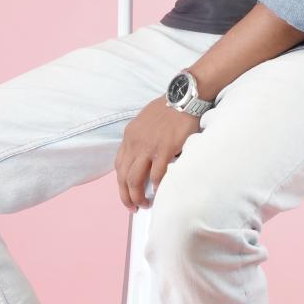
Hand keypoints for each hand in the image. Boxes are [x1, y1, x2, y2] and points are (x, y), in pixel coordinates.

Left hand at [115, 95, 201, 210]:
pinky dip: (156, 186)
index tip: (126, 193)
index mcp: (129, 136)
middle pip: (123, 176)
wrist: (184, 96)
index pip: (119, 165)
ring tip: (144, 204)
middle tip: (133, 206)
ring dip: (138, 196)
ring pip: (135, 179)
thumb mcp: (145, 121)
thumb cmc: (169, 108)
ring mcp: (149, 146)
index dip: (121, 183)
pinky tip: (159, 192)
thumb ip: (140, 138)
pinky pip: (157, 174)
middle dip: (126, 195)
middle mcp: (135, 142)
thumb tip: (142, 157)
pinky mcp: (165, 149)